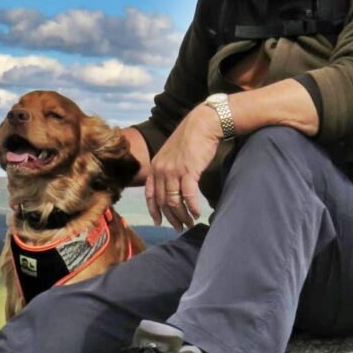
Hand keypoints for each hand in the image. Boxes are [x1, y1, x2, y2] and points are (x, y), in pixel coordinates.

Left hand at [145, 105, 221, 230]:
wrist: (202, 124)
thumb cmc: (190, 139)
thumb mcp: (171, 154)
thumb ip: (168, 169)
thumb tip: (172, 187)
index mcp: (155, 167)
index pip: (150, 194)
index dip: (154, 210)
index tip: (158, 222)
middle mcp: (161, 170)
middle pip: (163, 202)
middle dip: (170, 217)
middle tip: (179, 227)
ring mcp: (173, 171)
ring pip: (174, 201)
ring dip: (182, 216)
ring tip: (189, 223)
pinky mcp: (188, 171)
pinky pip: (188, 195)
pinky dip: (192, 207)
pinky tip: (197, 213)